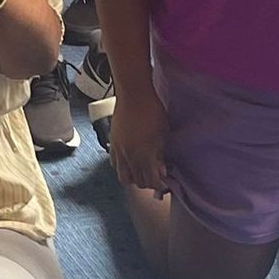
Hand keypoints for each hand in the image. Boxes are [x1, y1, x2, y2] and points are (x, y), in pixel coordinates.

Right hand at [108, 82, 171, 197]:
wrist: (134, 93)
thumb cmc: (152, 109)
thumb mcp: (163, 134)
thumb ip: (161, 154)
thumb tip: (162, 170)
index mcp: (144, 154)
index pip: (150, 181)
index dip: (159, 185)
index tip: (165, 183)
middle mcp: (129, 156)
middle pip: (137, 182)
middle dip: (148, 183)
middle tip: (156, 178)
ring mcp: (119, 150)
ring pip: (123, 176)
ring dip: (134, 178)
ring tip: (142, 172)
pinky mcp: (113, 142)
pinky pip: (114, 163)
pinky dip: (122, 167)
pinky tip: (130, 161)